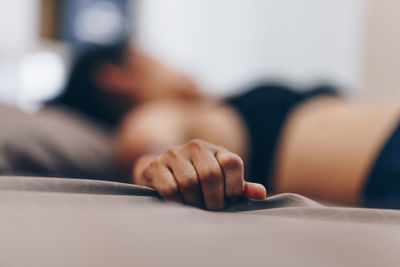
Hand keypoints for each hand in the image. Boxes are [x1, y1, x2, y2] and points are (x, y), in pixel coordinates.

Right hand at [133, 139, 266, 209]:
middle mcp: (196, 146)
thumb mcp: (221, 182)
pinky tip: (179, 204)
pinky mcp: (155, 165)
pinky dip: (177, 202)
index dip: (234, 186)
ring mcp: (174, 153)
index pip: (232, 162)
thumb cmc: (198, 181)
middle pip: (210, 175)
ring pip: (189, 183)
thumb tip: (261, 194)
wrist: (161, 171)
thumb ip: (239, 188)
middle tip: (212, 209)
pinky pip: (170, 188)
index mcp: (216, 150)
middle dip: (214, 199)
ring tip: (195, 207)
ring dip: (194, 202)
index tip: (229, 199)